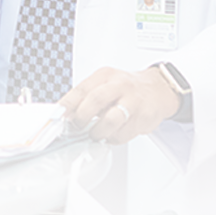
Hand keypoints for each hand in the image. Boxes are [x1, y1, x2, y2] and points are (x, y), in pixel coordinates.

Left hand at [61, 66, 180, 142]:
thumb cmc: (127, 88)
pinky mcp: (142, 118)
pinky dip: (113, 138)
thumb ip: (86, 97)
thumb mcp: (105, 83)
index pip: (81, 89)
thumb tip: (65, 115)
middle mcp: (119, 85)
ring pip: (110, 120)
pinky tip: (113, 133)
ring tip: (96, 134)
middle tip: (78, 127)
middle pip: (95, 100)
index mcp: (105, 76)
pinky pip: (122, 134)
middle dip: (82, 118)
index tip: (58, 117)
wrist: (158, 89)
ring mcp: (132, 101)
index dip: (67, 105)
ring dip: (98, 132)